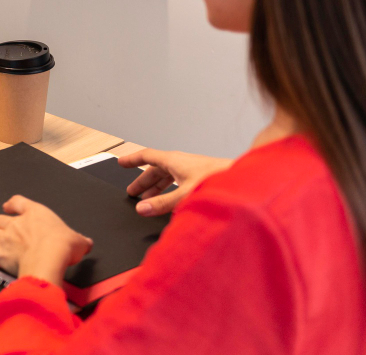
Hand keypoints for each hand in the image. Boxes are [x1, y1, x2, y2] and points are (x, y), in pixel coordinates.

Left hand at [0, 195, 92, 285]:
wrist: (48, 258)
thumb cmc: (62, 246)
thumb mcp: (78, 241)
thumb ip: (81, 240)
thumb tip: (87, 243)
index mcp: (35, 213)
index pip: (19, 202)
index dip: (12, 204)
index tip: (8, 206)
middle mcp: (17, 223)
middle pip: (1, 218)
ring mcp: (6, 237)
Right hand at [118, 149, 232, 216]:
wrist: (244, 181)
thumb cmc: (218, 180)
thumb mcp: (184, 195)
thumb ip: (162, 203)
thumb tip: (142, 209)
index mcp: (174, 160)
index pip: (146, 156)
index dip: (132, 160)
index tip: (121, 162)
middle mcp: (181, 163)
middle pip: (156, 169)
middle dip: (142, 181)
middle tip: (132, 192)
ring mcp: (192, 169)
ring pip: (167, 176)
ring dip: (156, 187)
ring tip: (148, 200)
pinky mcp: (201, 177)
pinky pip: (178, 181)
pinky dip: (169, 190)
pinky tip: (172, 201)